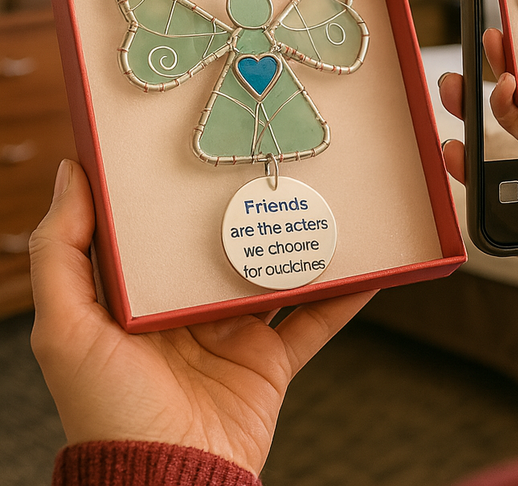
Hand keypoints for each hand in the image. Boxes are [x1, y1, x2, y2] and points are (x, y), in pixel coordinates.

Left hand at [29, 160, 373, 474]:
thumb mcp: (66, 327)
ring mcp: (235, 338)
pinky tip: (366, 270)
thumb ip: (61, 251)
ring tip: (326, 205)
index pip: (167, 236)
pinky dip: (343, 299)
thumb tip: (69, 172)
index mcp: (144, 299)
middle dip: (250, 215)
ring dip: (300, 248)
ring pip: (275, 280)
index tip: (205, 155)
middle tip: (276, 170)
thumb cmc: (107, 409)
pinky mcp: (271, 364)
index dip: (183, 197)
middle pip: (228, 251)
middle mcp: (190, 313)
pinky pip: (314, 324)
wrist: (167, 482)